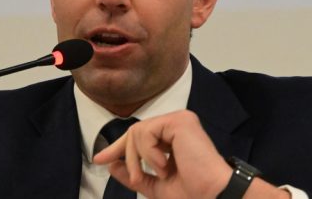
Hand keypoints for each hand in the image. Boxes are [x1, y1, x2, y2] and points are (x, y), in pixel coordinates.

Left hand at [92, 110, 227, 198]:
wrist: (211, 195)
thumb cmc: (191, 193)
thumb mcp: (155, 185)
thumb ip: (134, 174)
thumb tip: (112, 164)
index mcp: (173, 137)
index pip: (139, 135)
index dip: (118, 147)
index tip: (100, 159)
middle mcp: (176, 124)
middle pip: (135, 131)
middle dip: (126, 154)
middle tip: (135, 178)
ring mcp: (179, 119)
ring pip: (138, 131)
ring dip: (139, 158)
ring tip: (157, 174)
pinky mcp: (180, 121)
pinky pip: (147, 132)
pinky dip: (149, 152)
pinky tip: (165, 165)